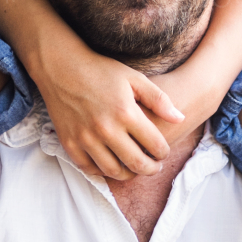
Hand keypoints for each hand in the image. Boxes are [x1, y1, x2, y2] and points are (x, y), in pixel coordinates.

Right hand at [32, 25, 182, 179]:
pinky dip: (102, 171)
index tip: (163, 152)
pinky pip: (89, 168)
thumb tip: (180, 118)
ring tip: (134, 168)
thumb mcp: (133, 78)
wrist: (61, 67)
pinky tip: (111, 164)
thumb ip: (158, 99)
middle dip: (151, 169)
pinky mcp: (69, 143)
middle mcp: (106, 129)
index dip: (164, 152)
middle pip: (137, 164)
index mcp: (126, 113)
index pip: (155, 145)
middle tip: (154, 167)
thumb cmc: (100, 70)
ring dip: (129, 174)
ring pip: (114, 171)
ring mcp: (86, 138)